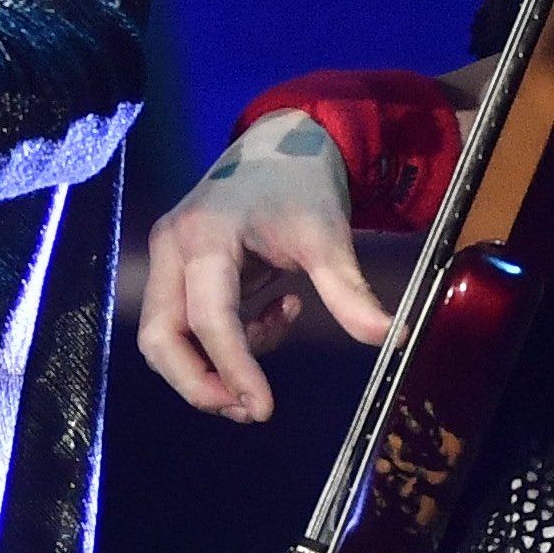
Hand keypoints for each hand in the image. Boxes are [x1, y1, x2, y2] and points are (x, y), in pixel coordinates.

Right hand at [135, 113, 401, 422]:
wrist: (280, 144)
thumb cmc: (300, 185)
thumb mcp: (327, 234)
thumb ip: (350, 289)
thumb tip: (392, 339)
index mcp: (204, 236)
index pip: (208, 318)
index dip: (234, 368)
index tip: (264, 408)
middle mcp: (172, 250)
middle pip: (160, 338)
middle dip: (200, 383)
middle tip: (250, 407)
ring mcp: (168, 261)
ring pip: (166, 339)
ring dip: (210, 368)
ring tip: (268, 357)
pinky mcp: (177, 271)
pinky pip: (186, 326)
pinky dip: (225, 342)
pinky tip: (272, 318)